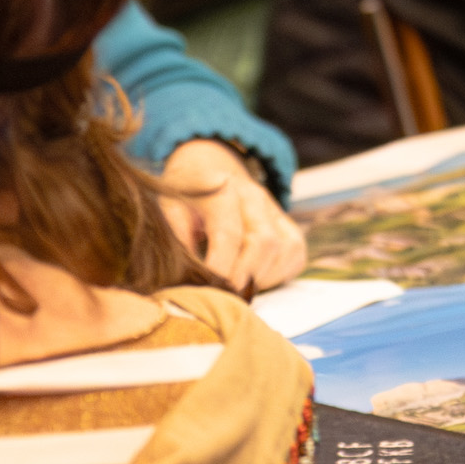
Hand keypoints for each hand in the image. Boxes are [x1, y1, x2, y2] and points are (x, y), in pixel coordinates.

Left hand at [158, 139, 306, 291]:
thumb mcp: (168, 206)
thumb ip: (176, 235)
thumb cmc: (186, 194)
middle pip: (264, 242)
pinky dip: (280, 274)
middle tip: (225, 298)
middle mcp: (254, 196)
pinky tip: (256, 279)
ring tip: (238, 289)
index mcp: (222, 189)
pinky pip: (296, 253)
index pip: (228, 233)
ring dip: (263, 278)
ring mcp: (275, 208)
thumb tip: (182, 271)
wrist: (210, 166)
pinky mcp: (288, 223)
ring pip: (285, 249)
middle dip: (245, 278)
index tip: (207, 292)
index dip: (220, 269)